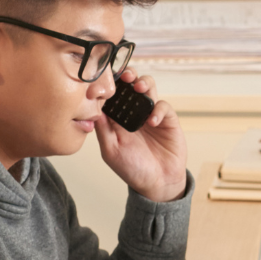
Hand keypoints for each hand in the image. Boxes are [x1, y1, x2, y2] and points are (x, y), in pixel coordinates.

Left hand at [97, 69, 188, 202]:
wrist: (158, 183)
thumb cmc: (132, 169)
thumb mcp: (111, 151)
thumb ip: (102, 129)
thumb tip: (92, 108)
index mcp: (117, 119)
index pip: (113, 94)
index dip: (110, 84)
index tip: (105, 78)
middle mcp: (134, 113)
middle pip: (131, 85)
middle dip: (128, 76)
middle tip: (126, 75)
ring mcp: (151, 115)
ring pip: (149, 88)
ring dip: (144, 83)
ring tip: (140, 87)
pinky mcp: (168, 120)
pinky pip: (163, 106)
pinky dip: (158, 110)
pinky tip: (152, 121)